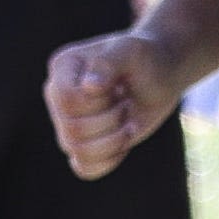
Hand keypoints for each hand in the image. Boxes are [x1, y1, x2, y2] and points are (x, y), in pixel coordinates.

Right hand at [46, 27, 192, 180]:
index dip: (97, 102)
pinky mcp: (84, 144)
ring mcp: (67, 122)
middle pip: (72, 129)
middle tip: (125, 104)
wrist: (160, 75)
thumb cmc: (144, 57)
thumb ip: (108, 64)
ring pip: (77, 151)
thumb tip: (90, 87)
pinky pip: (84, 168)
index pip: (67, 100)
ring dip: (113, 141)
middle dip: (110, 121)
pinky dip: (108, 161)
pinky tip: (124, 142)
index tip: (116, 86)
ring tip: (127, 122)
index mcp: (62, 68)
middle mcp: (58, 97)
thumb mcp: (131, 50)